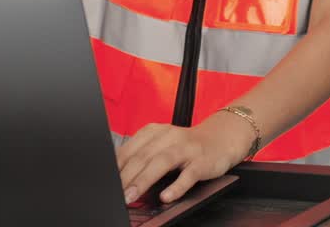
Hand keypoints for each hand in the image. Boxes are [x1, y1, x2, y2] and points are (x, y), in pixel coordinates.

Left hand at [116, 111, 254, 203]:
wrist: (222, 138)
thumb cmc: (186, 146)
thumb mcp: (162, 145)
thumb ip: (143, 158)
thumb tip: (120, 180)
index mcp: (155, 132)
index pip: (130, 150)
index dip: (116, 168)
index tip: (107, 184)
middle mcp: (169, 137)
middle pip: (142, 156)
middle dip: (126, 178)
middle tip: (117, 195)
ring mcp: (187, 148)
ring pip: (162, 162)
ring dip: (144, 180)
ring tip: (131, 196)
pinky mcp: (202, 161)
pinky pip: (189, 174)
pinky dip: (177, 186)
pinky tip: (166, 196)